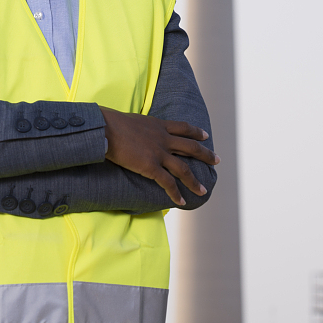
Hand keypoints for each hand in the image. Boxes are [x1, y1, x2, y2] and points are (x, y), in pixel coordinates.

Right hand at [98, 107, 219, 205]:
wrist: (105, 128)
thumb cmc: (112, 123)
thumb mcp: (134, 121)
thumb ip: (142, 128)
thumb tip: (137, 132)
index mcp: (159, 125)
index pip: (183, 128)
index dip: (196, 132)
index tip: (206, 136)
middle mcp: (163, 138)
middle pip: (191, 147)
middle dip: (205, 154)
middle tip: (217, 160)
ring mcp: (158, 153)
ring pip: (183, 169)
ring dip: (195, 181)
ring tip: (203, 190)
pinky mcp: (150, 166)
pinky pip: (167, 182)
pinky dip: (176, 193)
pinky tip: (181, 201)